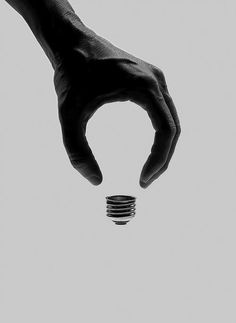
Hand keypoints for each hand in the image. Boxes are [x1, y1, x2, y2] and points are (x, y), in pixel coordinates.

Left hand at [53, 24, 180, 187]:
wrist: (72, 42)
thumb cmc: (71, 73)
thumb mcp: (68, 114)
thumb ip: (76, 150)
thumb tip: (94, 181)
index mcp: (144, 86)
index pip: (166, 130)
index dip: (159, 159)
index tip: (143, 179)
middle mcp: (156, 80)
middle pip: (173, 127)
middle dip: (162, 158)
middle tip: (145, 180)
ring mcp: (155, 78)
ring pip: (170, 120)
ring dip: (163, 146)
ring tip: (148, 168)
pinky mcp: (149, 79)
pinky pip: (162, 110)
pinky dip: (159, 132)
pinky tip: (148, 146)